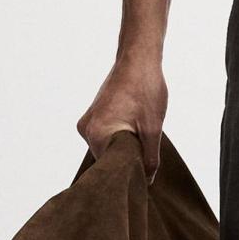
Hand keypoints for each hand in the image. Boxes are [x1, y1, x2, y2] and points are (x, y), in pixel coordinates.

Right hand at [76, 57, 168, 184]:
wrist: (138, 59)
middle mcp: (86, 129)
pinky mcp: (93, 115)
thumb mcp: (152, 129)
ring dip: (123, 147)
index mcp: (96, 133)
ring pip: (107, 146)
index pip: (109, 167)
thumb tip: (146, 180)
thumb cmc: (145, 90)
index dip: (127, 172)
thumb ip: (149, 158)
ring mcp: (88, 121)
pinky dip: (119, 137)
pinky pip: (105, 135)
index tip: (141, 175)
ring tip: (140, 139)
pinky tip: (134, 129)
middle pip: (106, 157)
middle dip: (125, 160)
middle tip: (145, 157)